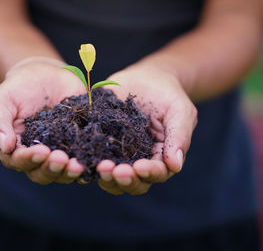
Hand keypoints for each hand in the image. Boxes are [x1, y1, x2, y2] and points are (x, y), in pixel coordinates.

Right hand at [0, 58, 85, 184]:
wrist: (46, 75)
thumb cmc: (18, 88)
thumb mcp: (1, 100)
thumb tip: (5, 146)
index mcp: (15, 149)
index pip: (18, 162)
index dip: (28, 159)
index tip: (41, 151)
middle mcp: (36, 157)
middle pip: (40, 174)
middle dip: (50, 169)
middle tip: (61, 158)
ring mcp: (59, 152)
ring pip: (61, 173)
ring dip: (68, 172)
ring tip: (77, 165)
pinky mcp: (78, 146)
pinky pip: (82, 160)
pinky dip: (87, 164)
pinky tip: (93, 160)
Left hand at [97, 64, 197, 194]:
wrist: (146, 78)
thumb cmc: (167, 95)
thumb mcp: (180, 111)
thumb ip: (180, 136)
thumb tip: (175, 165)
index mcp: (161, 157)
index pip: (158, 172)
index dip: (149, 173)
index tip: (139, 167)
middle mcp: (139, 162)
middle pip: (134, 183)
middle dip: (125, 180)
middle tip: (115, 171)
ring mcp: (119, 155)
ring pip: (113, 178)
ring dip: (107, 177)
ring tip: (100, 166)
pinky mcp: (101, 144)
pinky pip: (94, 158)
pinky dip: (89, 163)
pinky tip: (83, 159)